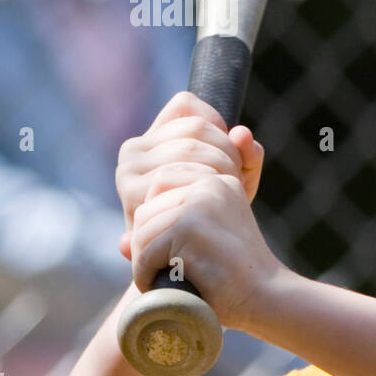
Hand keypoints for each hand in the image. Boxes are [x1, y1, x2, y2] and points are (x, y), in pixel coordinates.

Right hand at [116, 91, 263, 237]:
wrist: (187, 270)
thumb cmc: (213, 217)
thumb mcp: (235, 180)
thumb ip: (246, 155)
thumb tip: (242, 134)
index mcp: (150, 139)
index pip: (186, 106)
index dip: (217, 127)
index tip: (230, 156)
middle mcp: (132, 152)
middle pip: (195, 127)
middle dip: (227, 152)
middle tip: (235, 181)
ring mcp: (128, 173)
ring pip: (190, 146)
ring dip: (221, 168)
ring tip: (225, 193)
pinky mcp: (133, 195)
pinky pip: (180, 173)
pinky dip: (206, 184)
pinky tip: (211, 203)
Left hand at [124, 169, 286, 333]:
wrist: (268, 297)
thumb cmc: (235, 276)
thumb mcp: (203, 243)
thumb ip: (168, 233)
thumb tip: (121, 243)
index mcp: (218, 181)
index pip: (160, 188)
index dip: (158, 224)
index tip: (178, 252)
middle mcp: (211, 184)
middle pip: (147, 208)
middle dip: (148, 243)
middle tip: (167, 271)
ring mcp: (201, 204)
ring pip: (143, 230)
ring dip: (146, 261)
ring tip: (167, 280)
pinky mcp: (191, 228)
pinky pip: (146, 252)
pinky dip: (147, 275)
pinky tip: (168, 286)